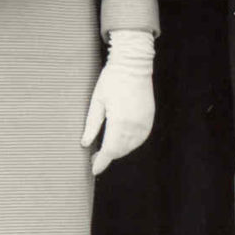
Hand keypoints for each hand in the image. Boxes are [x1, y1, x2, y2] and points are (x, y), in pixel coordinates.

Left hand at [80, 30, 156, 175]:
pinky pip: (140, 138)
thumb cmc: (112, 80)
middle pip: (120, 150)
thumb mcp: (97, 101)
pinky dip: (130, 143)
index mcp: (119, 121)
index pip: (110, 150)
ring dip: (119, 150)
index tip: (93, 169)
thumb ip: (92, 124)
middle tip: (95, 157)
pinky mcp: (149, 117)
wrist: (133, 64)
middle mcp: (134, 124)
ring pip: (131, 146)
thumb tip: (85, 143)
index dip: (101, 162)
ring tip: (106, 149)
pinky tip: (121, 141)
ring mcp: (144, 121)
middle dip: (108, 156)